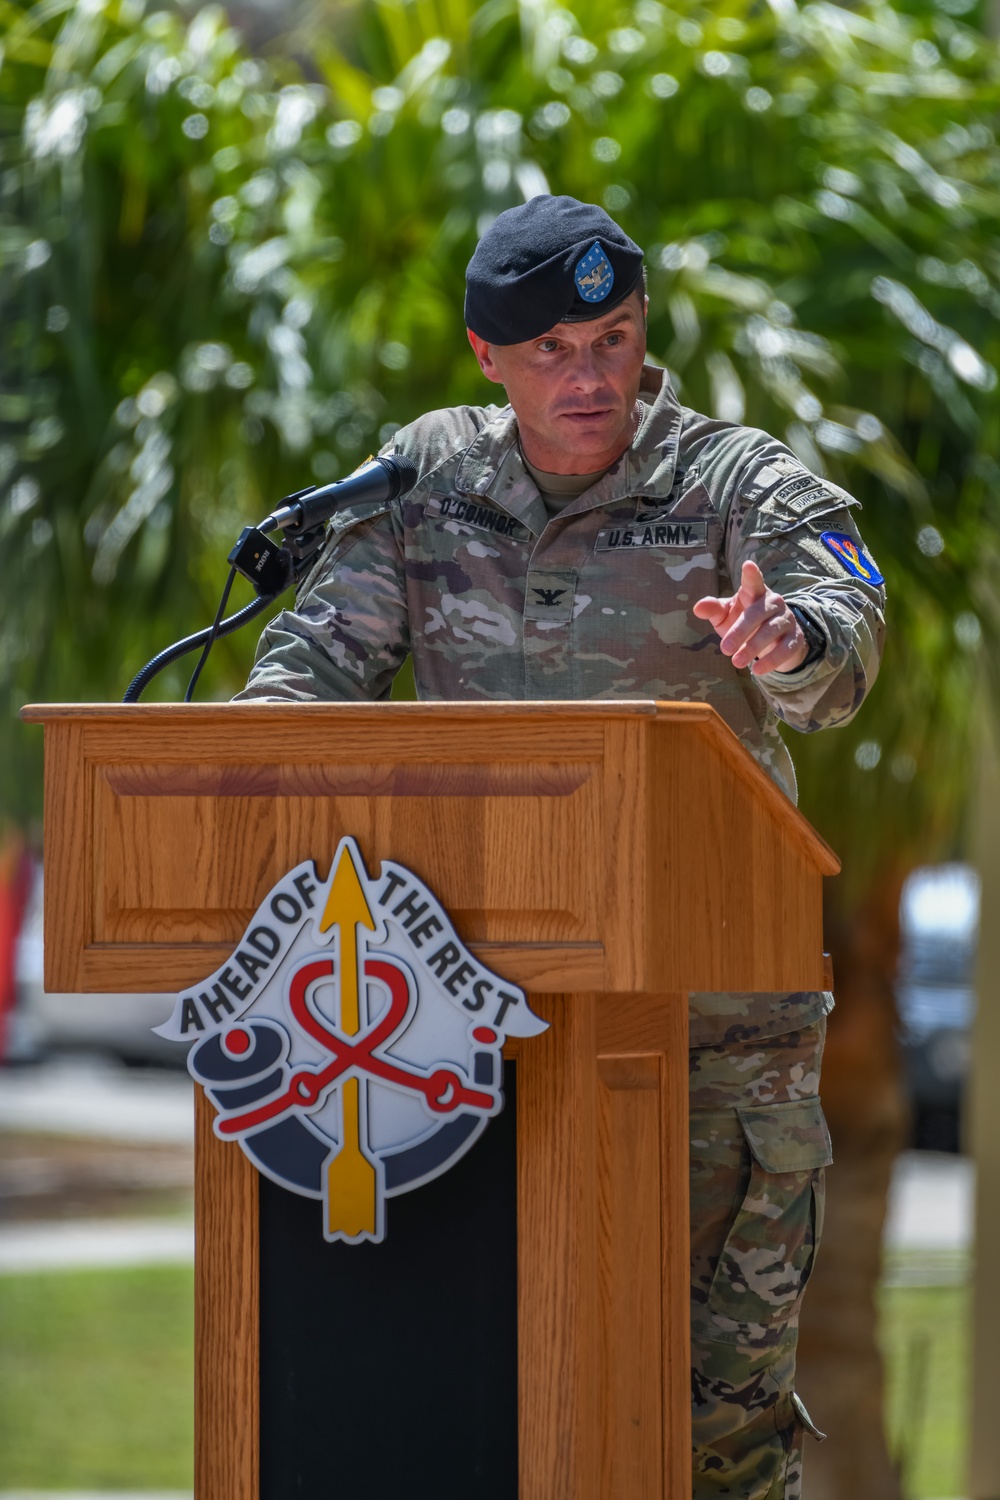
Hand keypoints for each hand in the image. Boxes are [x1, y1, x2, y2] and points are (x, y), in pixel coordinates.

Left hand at [693, 560, 807, 675]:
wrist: (772, 641)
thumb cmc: (743, 622)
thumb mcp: (726, 616)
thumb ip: (714, 610)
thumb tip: (698, 607)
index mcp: (755, 592)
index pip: (753, 581)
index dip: (751, 575)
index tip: (748, 565)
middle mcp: (773, 602)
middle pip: (757, 613)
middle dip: (741, 631)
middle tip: (725, 649)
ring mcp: (786, 619)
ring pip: (771, 631)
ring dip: (753, 647)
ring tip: (736, 663)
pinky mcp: (795, 638)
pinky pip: (786, 648)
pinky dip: (772, 660)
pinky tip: (758, 670)